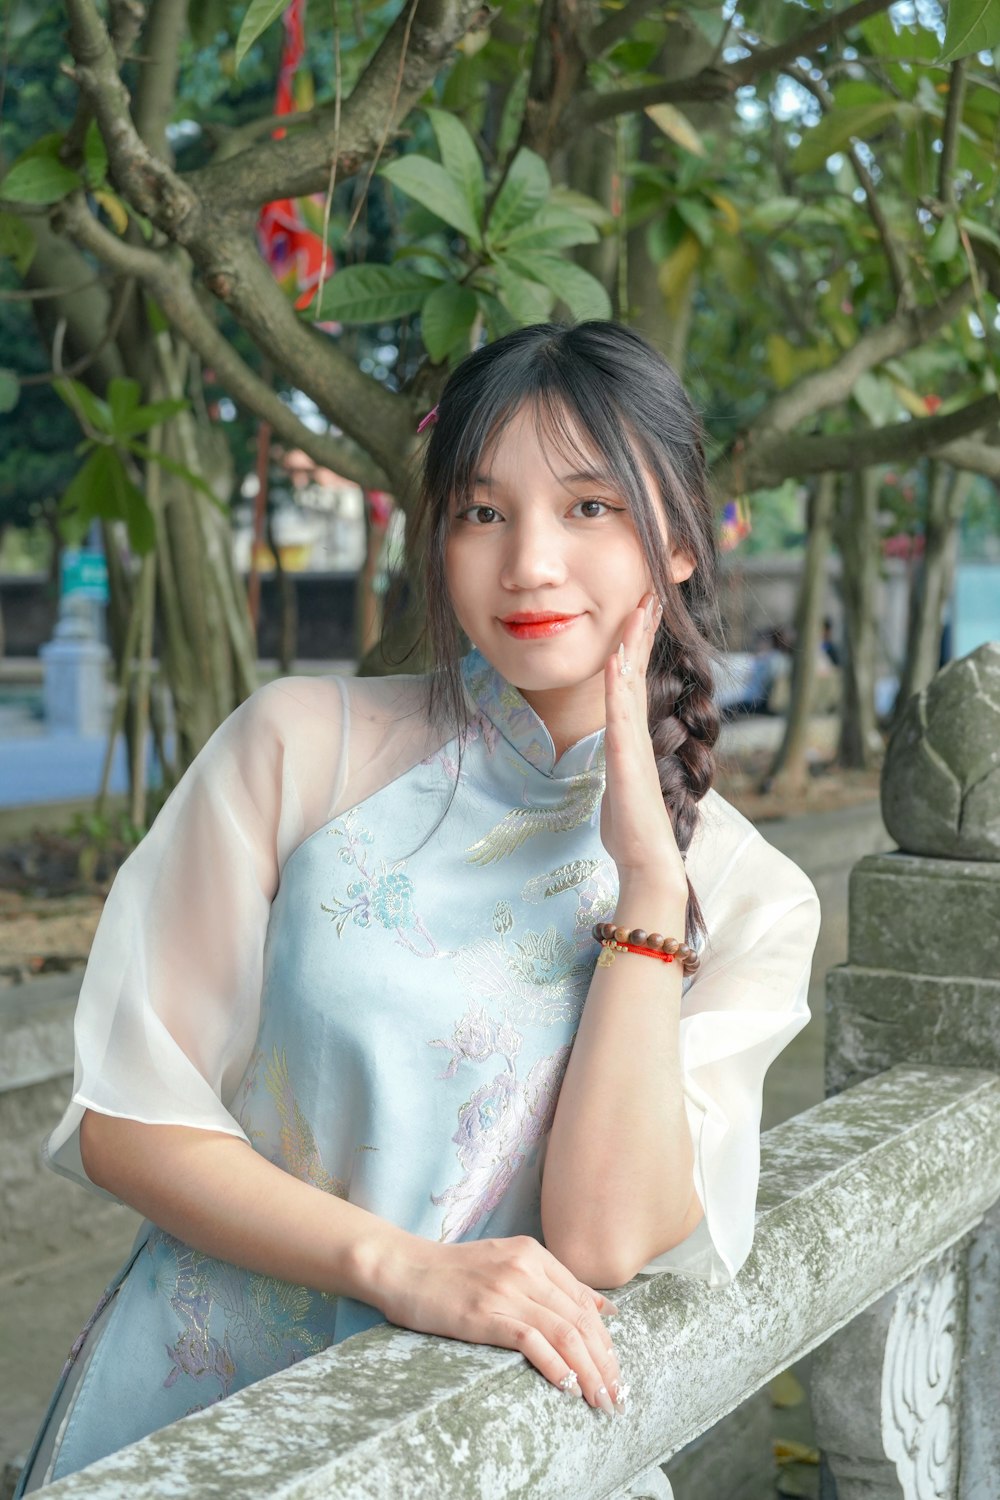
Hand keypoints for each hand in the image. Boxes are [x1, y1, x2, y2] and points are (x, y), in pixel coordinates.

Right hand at [375, 1234, 624, 1415]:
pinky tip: (568, 1386)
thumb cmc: (452, 1271)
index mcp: (533, 1254)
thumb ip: (552, 1282)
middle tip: (617, 1395)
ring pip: (565, 1333)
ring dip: (589, 1371)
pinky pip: (532, 1341)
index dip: (606, 1340)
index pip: (585, 1301)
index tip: (616, 1370)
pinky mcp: (484, 1314)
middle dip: (605, 1362)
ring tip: (600, 1399)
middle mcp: (526, 1268)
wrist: (403, 1267)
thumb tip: (603, 1307)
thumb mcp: (507, 1262)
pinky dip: (556, 1365)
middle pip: (581, 1320)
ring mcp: (506, 1290)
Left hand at [600, 592, 686, 893]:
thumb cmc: (633, 830)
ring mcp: (634, 744)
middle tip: (650, 592)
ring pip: (631, 684)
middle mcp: (637, 734)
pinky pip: (620, 715)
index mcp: (633, 737)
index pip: (634, 681)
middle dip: (642, 631)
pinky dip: (618, 685)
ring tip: (638, 609)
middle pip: (638, 671)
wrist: (648, 861)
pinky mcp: (627, 759)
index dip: (637, 646)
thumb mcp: (619, 785)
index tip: (640, 613)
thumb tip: (613, 756)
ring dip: (633, 645)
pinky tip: (615, 661)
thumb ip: (618, 764)